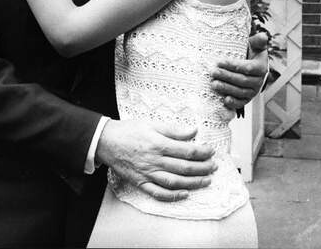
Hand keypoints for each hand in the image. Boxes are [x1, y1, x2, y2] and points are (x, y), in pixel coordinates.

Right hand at [96, 120, 215, 201]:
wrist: (107, 141)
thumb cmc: (129, 130)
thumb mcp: (152, 123)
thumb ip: (173, 129)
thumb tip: (192, 131)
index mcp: (158, 143)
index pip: (186, 150)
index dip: (202, 152)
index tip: (211, 151)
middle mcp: (155, 160)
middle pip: (184, 168)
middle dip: (202, 168)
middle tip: (214, 166)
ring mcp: (148, 173)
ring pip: (175, 182)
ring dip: (193, 183)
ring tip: (206, 181)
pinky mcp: (141, 182)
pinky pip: (158, 193)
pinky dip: (173, 196)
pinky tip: (185, 194)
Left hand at [211, 32, 268, 109]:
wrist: (251, 66)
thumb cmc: (251, 54)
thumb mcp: (255, 45)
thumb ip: (258, 41)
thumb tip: (262, 36)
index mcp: (261, 67)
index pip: (247, 68)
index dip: (234, 66)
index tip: (220, 61)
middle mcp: (259, 81)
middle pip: (242, 80)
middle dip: (226, 76)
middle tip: (213, 72)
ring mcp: (253, 91)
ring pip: (240, 92)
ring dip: (226, 89)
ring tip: (213, 83)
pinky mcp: (247, 99)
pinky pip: (242, 103)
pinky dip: (234, 103)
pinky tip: (224, 100)